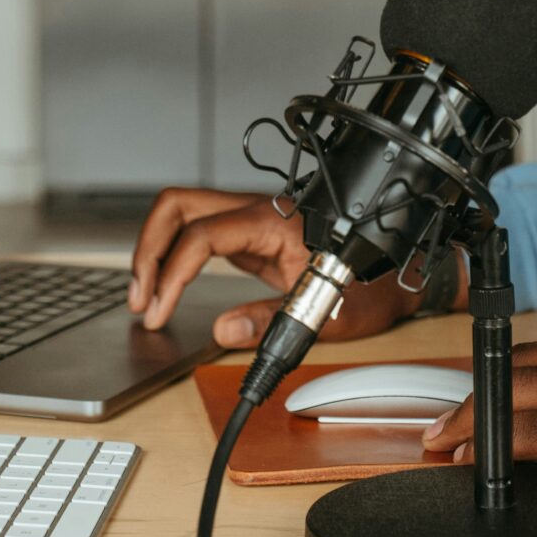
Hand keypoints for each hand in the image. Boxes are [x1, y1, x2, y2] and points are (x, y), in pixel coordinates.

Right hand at [126, 187, 425, 349]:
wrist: (396, 274)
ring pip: (181, 213)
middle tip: (140, 298)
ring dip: (154, 249)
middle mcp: (256, 211)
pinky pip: (196, 233)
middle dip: (147, 248)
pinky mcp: (248, 234)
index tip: (159, 311)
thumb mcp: (327, 312)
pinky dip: (172, 256)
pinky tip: (167, 289)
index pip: (201, 235)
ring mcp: (250, 219)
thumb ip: (272, 321)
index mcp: (273, 223)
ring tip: (145, 297)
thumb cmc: (369, 287)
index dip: (172, 273)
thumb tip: (225, 332)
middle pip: (177, 205)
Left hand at [420, 307, 536, 536]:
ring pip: (509, 392)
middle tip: (453, 421)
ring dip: (469, 420)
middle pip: (526, 363)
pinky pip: (515, 432)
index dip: (522, 375)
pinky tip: (468, 462)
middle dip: (485, 393)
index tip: (499, 395)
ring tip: (445, 442)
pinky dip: (483, 447)